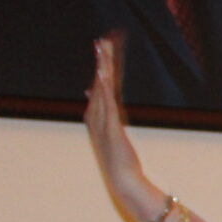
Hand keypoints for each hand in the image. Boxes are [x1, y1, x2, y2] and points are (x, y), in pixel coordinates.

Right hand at [83, 34, 168, 221]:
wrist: (124, 181)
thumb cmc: (123, 161)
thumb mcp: (116, 137)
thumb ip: (110, 119)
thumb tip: (99, 103)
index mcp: (99, 117)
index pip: (101, 86)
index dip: (102, 66)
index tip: (103, 47)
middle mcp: (97, 117)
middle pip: (99, 82)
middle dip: (101, 61)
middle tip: (102, 40)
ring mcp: (102, 122)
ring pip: (102, 89)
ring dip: (102, 69)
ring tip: (103, 49)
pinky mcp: (110, 128)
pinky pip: (107, 103)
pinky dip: (105, 88)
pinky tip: (105, 74)